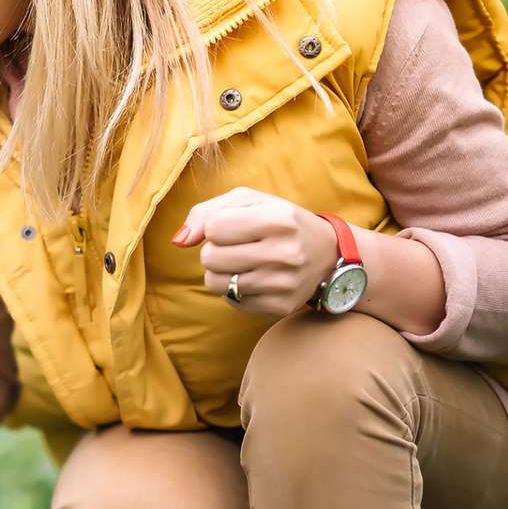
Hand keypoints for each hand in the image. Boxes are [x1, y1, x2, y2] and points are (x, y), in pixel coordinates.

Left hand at [172, 187, 340, 316]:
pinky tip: (256, 278)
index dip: (215, 226)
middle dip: (215, 251)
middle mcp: (285, 253)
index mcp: (278, 219)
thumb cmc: (279, 221)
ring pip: (215, 283)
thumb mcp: (249, 202)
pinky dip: (235, 290)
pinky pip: (232, 301)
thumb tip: (179, 240)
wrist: (328, 254)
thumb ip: (206, 212)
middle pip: (210, 257)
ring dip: (220, 272)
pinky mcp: (280, 306)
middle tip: (237, 247)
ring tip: (242, 262)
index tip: (233, 227)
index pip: (213, 227)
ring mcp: (284, 283)